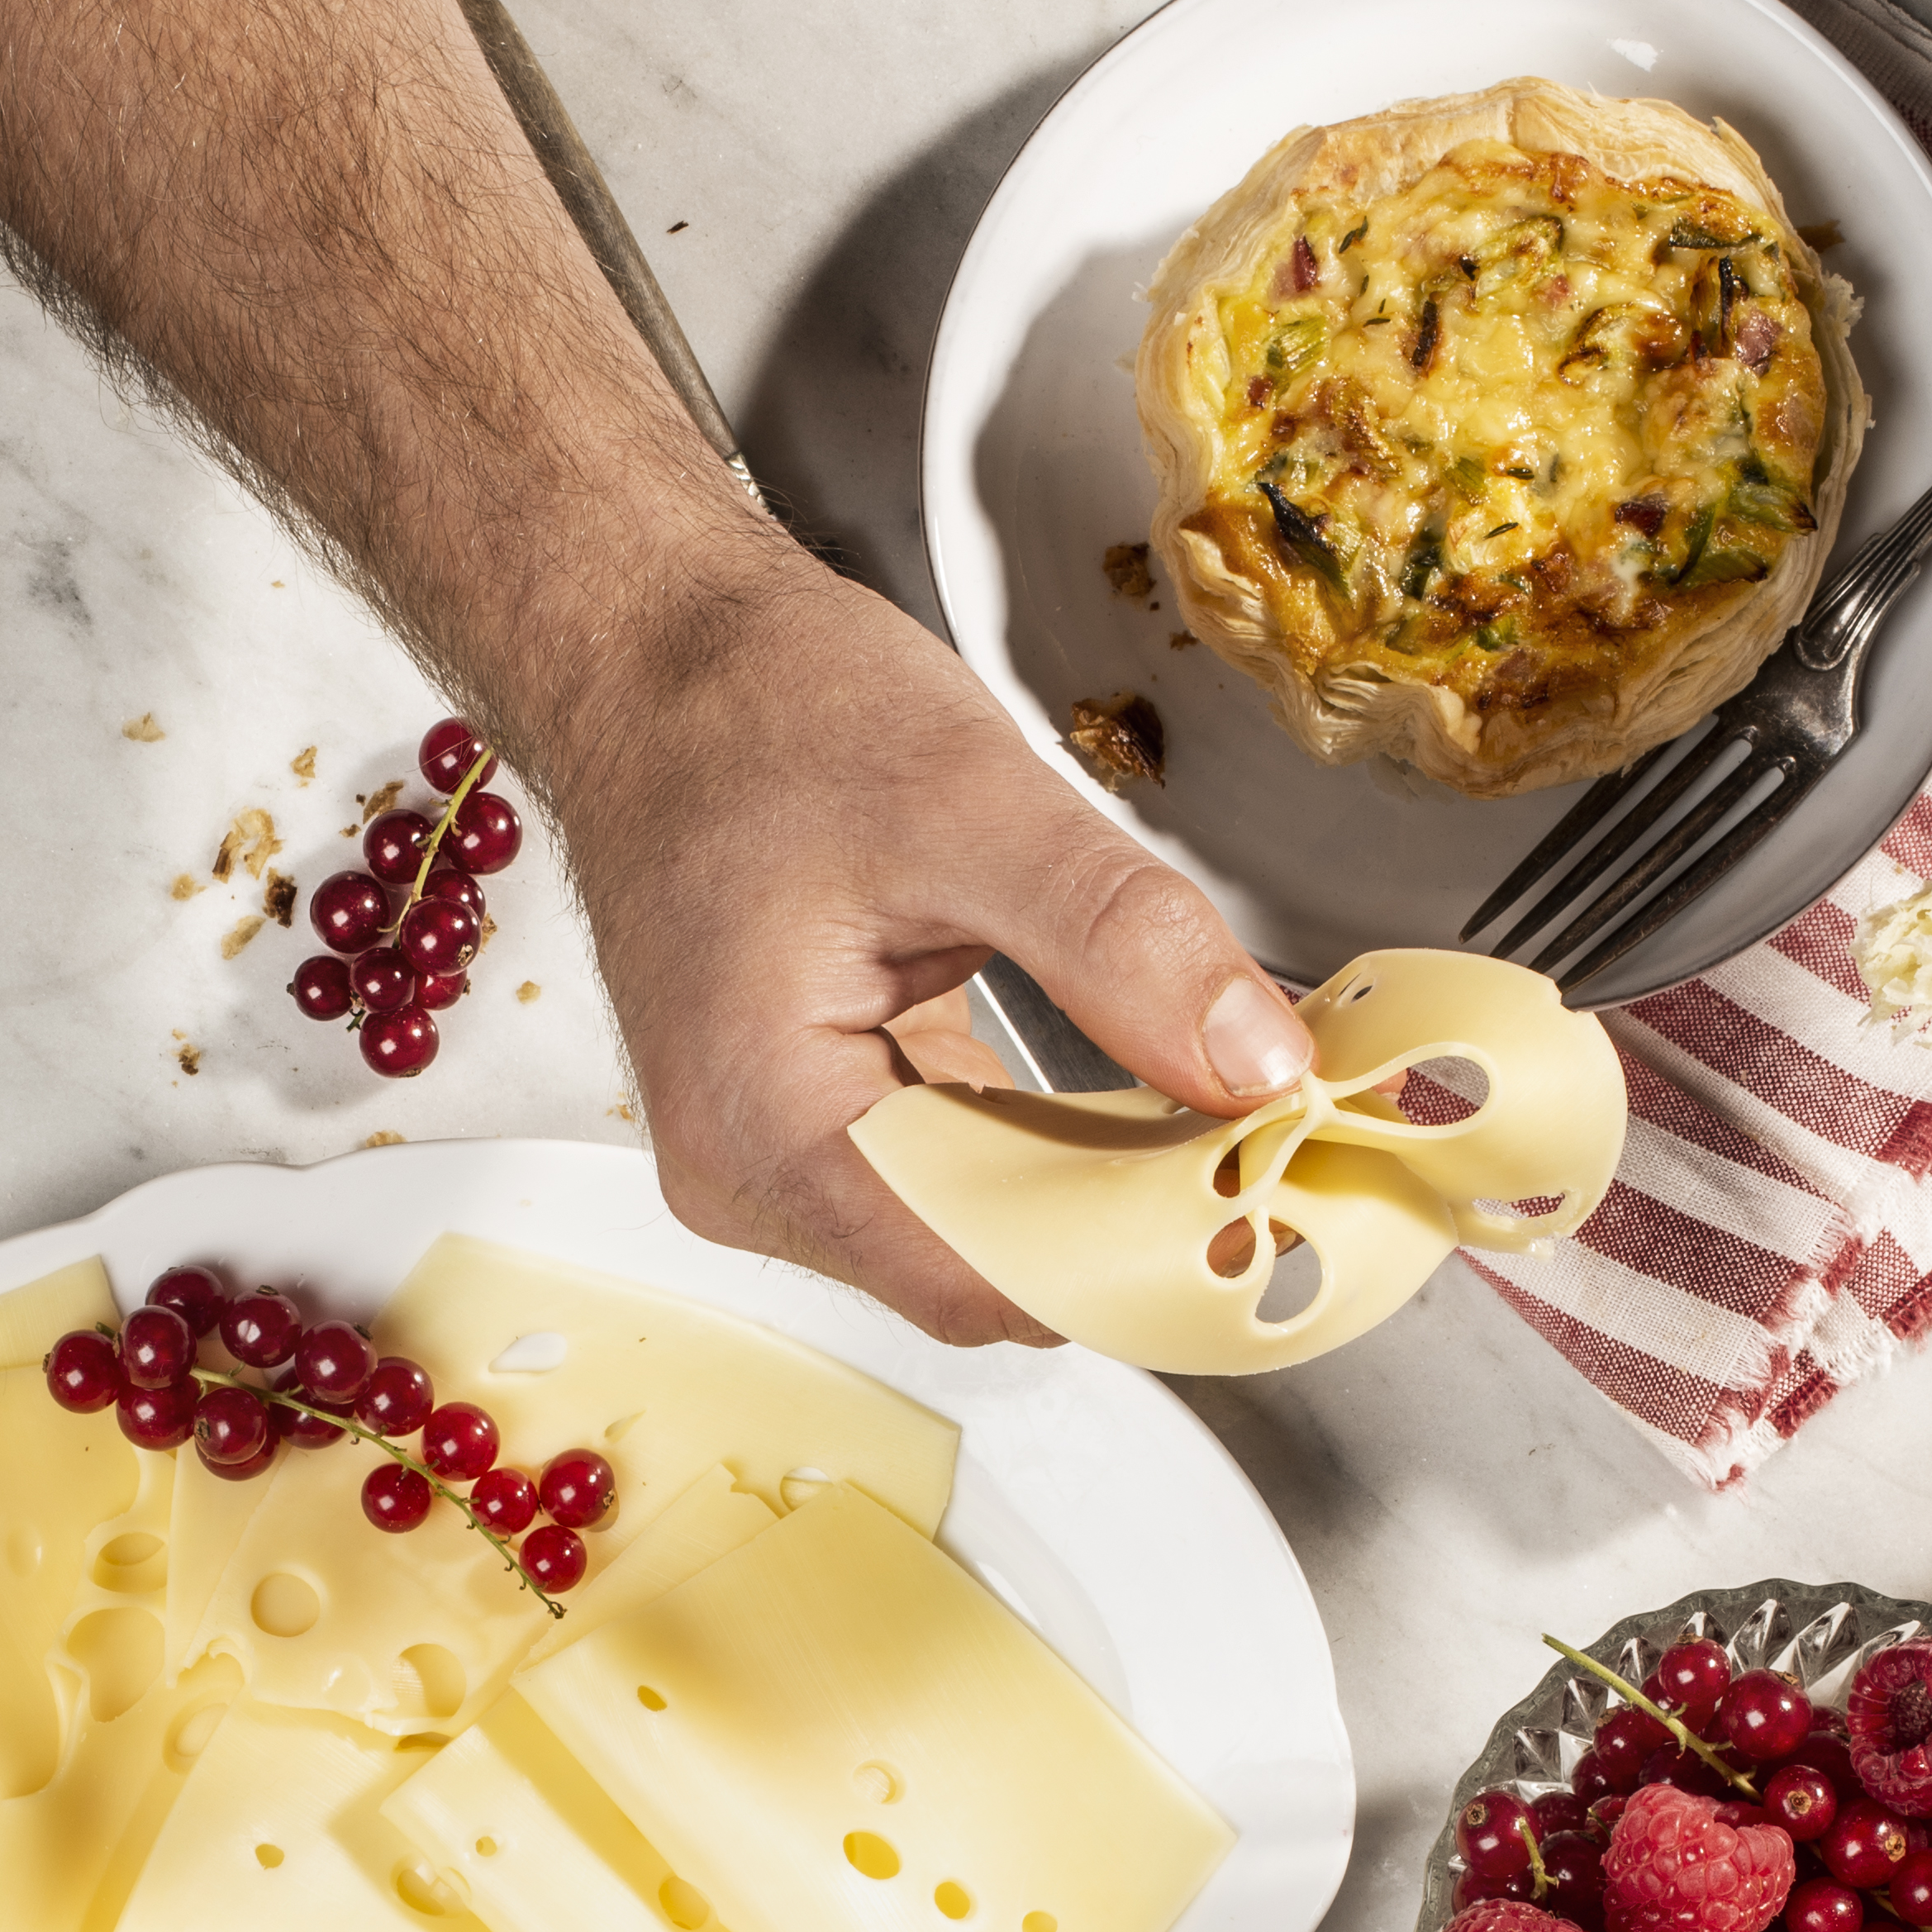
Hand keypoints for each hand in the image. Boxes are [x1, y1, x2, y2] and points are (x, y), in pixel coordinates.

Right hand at [524, 549, 1321, 1346]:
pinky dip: (1051, 1138)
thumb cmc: (759, 709)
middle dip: (1135, 1217)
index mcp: (767, 1128)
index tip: (1271, 1205)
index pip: (984, 1280)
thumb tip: (1261, 1066)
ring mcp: (774, 1156)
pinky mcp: (810, 1118)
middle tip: (1279, 1139)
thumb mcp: (969, 802)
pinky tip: (1133, 1080)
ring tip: (1223, 1102)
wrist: (652, 651)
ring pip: (983, 1228)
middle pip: (989, 1268)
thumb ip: (1123, 941)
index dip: (1137, 1257)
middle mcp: (754, 1176)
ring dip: (1103, 1177)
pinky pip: (957, 1172)